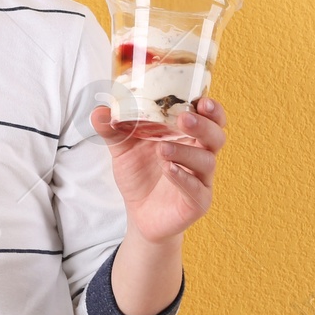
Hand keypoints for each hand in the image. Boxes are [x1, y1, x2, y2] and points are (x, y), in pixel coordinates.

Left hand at [89, 97, 227, 243]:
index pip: (209, 118)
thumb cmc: (139, 174)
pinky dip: (182, 177)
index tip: (201, 100)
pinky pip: (195, 189)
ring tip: (163, 149)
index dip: (211, 108)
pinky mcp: (197, 202)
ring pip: (206, 161)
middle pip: (216, 135)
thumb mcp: (122, 149)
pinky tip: (168, 169)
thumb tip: (98, 112)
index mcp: (187, 136)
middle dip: (204, 125)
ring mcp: (200, 179)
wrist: (138, 213)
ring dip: (186, 152)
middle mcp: (199, 154)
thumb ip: (112, 129)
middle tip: (184, 119)